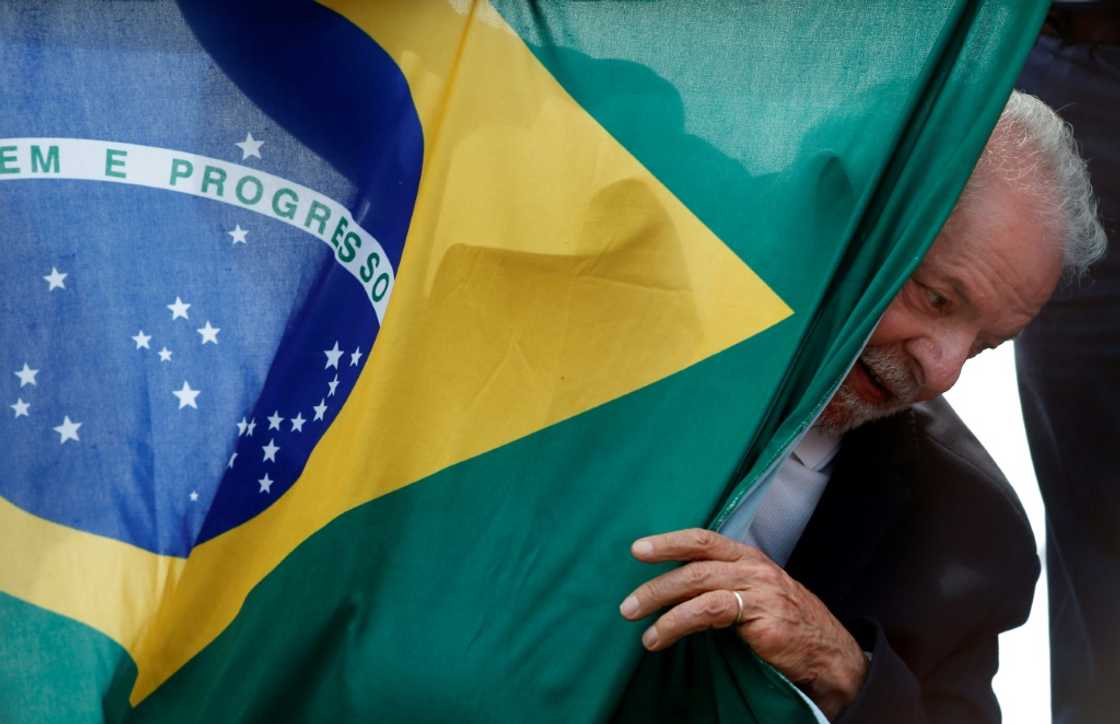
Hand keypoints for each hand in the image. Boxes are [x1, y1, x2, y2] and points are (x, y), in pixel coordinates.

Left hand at [619, 528, 867, 718]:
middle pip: (696, 561)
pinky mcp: (762, 618)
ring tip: (639, 626)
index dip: (670, 541)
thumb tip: (674, 589)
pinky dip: (678, 623)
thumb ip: (724, 585)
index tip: (638, 549)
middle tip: (627, 601)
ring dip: (661, 605)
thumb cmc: (788, 627)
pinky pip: (709, 613)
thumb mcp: (757, 596)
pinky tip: (661, 637)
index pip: (705, 539)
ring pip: (699, 585)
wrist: (831, 657)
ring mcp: (760, 591)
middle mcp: (755, 568)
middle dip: (657, 579)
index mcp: (751, 559)